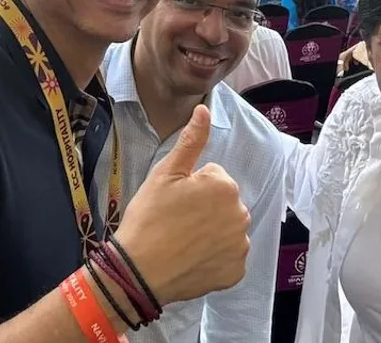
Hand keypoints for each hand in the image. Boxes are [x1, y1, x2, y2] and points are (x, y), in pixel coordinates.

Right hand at [112, 106, 249, 305]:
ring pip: (227, 229)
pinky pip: (228, 257)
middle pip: (223, 203)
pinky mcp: (236, 272)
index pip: (213, 178)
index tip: (173, 202)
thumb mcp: (165, 173)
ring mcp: (240, 246)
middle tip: (176, 221)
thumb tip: (204, 109)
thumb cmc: (149, 218)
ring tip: (182, 241)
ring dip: (211, 232)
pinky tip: (191, 258)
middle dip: (205, 208)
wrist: (139, 270)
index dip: (190, 188)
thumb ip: (191, 141)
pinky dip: (214, 258)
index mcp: (225, 186)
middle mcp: (241, 214)